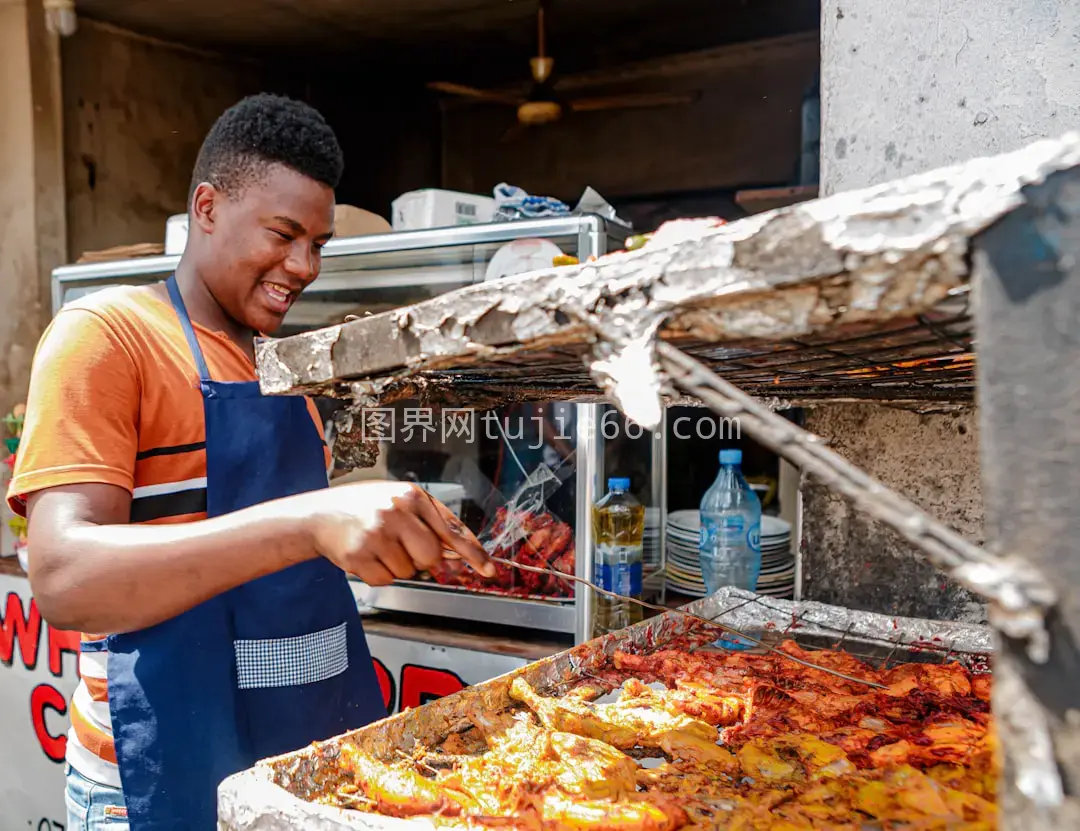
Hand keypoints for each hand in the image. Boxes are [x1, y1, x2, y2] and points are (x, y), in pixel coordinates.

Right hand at [305, 481, 493, 585]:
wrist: (318, 515)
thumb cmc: (364, 506)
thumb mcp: (399, 501)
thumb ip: (429, 523)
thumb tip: (456, 557)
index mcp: (411, 496)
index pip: (451, 529)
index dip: (473, 553)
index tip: (489, 570)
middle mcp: (395, 512)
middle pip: (431, 557)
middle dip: (422, 559)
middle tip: (402, 546)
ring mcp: (376, 535)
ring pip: (409, 571)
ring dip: (397, 564)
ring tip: (378, 545)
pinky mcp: (359, 557)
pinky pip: (386, 580)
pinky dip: (379, 573)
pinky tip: (366, 554)